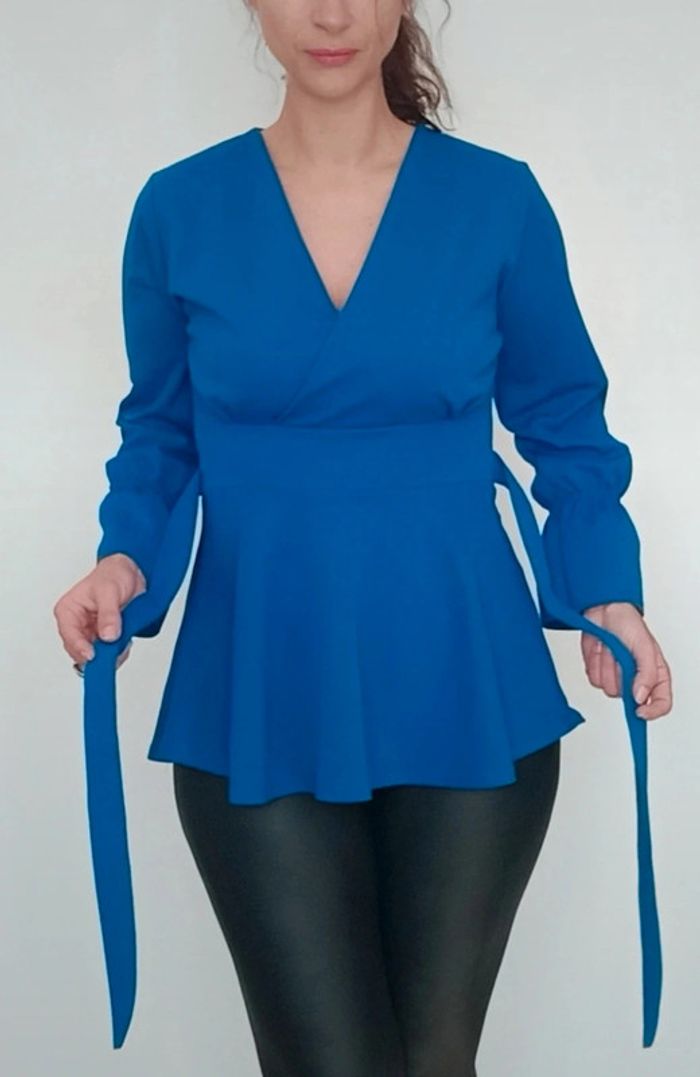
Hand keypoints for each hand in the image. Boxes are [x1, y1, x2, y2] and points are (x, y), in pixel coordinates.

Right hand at [53, 553, 146, 670]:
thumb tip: (108, 635)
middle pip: (80, 650)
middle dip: (97, 653)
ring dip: (109, 654)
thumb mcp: (110, 591)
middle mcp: (76, 624)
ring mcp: (90, 632)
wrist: (131, 572)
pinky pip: (108, 653)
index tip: (93, 655)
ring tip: (123, 641)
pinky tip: (125, 641)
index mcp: (69, 610)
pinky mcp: (104, 637)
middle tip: (113, 650)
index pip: (69, 635)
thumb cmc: (113, 575)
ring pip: (95, 655)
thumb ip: (109, 614)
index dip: (80, 648)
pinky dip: (118, 652)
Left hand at [580, 602, 671, 719]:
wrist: (603, 610)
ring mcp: (616, 677)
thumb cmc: (628, 623)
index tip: (639, 710)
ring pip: (609, 690)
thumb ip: (647, 673)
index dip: (652, 711)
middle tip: (623, 656)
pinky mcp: (598, 673)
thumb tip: (641, 697)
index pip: (661, 703)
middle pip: (629, 699)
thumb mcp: (645, 646)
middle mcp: (637, 679)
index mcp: (655, 674)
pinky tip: (601, 650)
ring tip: (611, 649)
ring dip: (608, 668)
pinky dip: (595, 664)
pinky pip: (594, 680)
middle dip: (623, 676)